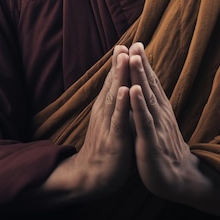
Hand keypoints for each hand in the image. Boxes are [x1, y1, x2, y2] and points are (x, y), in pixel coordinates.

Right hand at [37, 45, 132, 204]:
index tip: (126, 43)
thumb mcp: (111, 118)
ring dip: (119, 76)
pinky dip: (121, 103)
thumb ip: (115, 100)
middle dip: (119, 63)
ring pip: (115, 95)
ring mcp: (108, 123)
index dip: (119, 62)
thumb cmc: (106, 145)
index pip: (113, 80)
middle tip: (123, 43)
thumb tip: (120, 82)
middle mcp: (105, 111)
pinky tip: (125, 90)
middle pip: (113, 83)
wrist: (93, 176)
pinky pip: (119, 118)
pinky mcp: (115, 138)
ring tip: (124, 57)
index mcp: (107, 106)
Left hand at [128, 42, 219, 219]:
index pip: (151, 82)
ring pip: (147, 97)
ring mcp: (157, 126)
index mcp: (160, 109)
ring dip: (140, 76)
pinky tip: (133, 91)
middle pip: (150, 84)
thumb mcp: (156, 123)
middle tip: (136, 43)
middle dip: (142, 63)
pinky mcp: (151, 141)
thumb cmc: (164, 148)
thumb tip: (142, 87)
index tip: (137, 43)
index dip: (144, 63)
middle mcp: (160, 113)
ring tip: (134, 57)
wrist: (178, 179)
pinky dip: (138, 104)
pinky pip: (144, 120)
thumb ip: (150, 105)